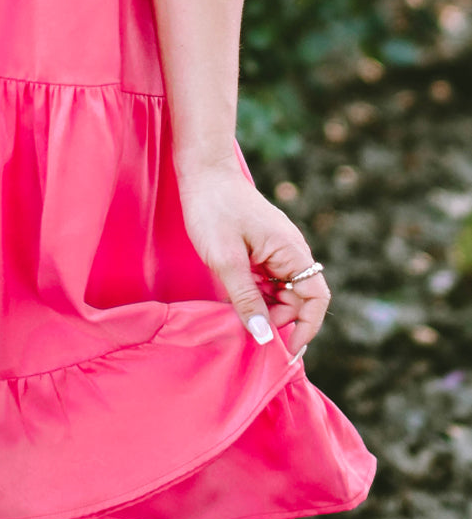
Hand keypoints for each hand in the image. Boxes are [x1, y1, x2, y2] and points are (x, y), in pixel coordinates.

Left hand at [177, 162, 330, 355]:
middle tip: (251, 334)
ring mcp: (276, 246)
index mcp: (291, 251)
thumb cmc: (213, 209)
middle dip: (280, 319)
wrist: (202, 169)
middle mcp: (290, 249)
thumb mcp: (226, 260)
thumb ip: (246, 299)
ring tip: (239, 318)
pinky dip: (255, 291)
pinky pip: (267, 277)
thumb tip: (265, 337)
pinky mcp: (261, 245)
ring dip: (265, 307)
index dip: (306, 327)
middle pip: (298, 297)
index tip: (286, 350)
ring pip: (281, 289)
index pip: (316, 298)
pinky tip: (234, 298)